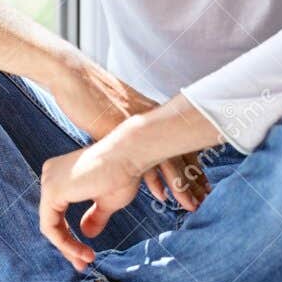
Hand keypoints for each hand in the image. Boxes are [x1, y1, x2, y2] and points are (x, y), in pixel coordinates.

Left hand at [37, 138, 145, 270]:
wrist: (130, 155)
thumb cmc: (124, 173)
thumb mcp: (107, 201)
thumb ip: (95, 216)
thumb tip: (86, 233)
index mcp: (61, 175)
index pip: (57, 213)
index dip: (70, 238)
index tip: (87, 256)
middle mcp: (50, 175)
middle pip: (52, 220)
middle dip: (67, 246)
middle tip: (83, 264)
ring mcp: (49, 181)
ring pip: (50, 226)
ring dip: (68, 248)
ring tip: (86, 260)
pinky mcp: (52, 191)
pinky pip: (50, 226)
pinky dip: (65, 243)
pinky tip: (83, 252)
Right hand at [46, 57, 209, 210]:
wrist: (75, 77)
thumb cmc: (92, 94)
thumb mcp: (118, 110)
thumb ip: (128, 127)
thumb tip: (132, 143)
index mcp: (151, 116)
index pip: (180, 144)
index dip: (192, 164)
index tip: (203, 183)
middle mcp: (150, 122)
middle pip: (180, 153)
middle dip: (194, 178)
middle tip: (206, 198)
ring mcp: (138, 128)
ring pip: (167, 160)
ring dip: (180, 184)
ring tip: (190, 204)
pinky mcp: (123, 135)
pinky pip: (142, 161)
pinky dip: (154, 180)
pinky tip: (161, 195)